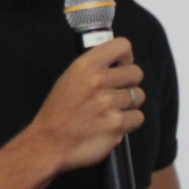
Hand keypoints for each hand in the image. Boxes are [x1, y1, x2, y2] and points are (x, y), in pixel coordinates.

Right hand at [23, 37, 143, 173]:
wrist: (48, 142)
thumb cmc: (58, 112)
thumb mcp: (69, 78)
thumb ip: (93, 68)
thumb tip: (119, 63)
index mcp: (86, 65)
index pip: (123, 46)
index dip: (126, 57)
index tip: (121, 67)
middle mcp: (99, 81)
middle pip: (137, 73)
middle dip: (130, 83)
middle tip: (117, 93)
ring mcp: (109, 103)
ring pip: (139, 96)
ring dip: (129, 105)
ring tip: (112, 111)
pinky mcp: (117, 124)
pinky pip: (138, 117)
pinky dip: (129, 123)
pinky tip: (113, 124)